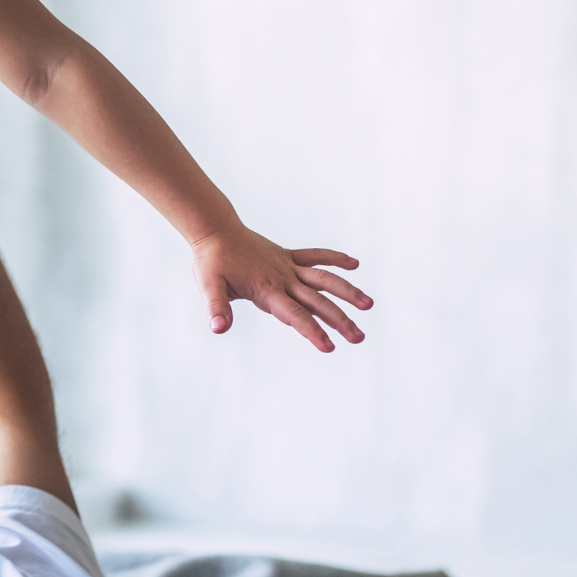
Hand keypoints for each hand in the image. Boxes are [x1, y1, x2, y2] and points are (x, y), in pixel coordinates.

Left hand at [191, 228, 370, 351]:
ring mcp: (287, 266)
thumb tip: (218, 329)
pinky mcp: (287, 255)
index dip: (311, 331)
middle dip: (338, 320)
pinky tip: (354, 264)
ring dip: (346, 291)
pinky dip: (334, 258)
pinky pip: (315, 256)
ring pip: (323, 279)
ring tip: (368, 305)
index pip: (294, 314)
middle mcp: (283, 278)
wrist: (215, 229)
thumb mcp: (208, 286)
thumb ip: (216, 307)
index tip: (329, 347)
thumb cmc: (211, 261)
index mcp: (266, 289)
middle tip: (359, 338)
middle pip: (316, 301)